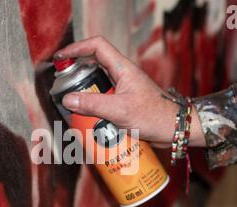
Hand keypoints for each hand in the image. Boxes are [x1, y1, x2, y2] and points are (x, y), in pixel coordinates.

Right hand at [54, 36, 205, 147]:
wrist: (175, 129)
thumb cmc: (155, 116)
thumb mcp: (120, 110)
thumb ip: (93, 105)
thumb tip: (68, 99)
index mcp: (123, 68)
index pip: (97, 46)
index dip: (77, 48)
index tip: (61, 58)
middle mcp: (122, 75)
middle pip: (93, 66)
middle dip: (77, 76)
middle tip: (64, 87)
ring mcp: (123, 89)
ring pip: (97, 86)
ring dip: (85, 96)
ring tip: (75, 108)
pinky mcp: (124, 103)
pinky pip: (104, 101)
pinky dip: (94, 109)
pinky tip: (90, 121)